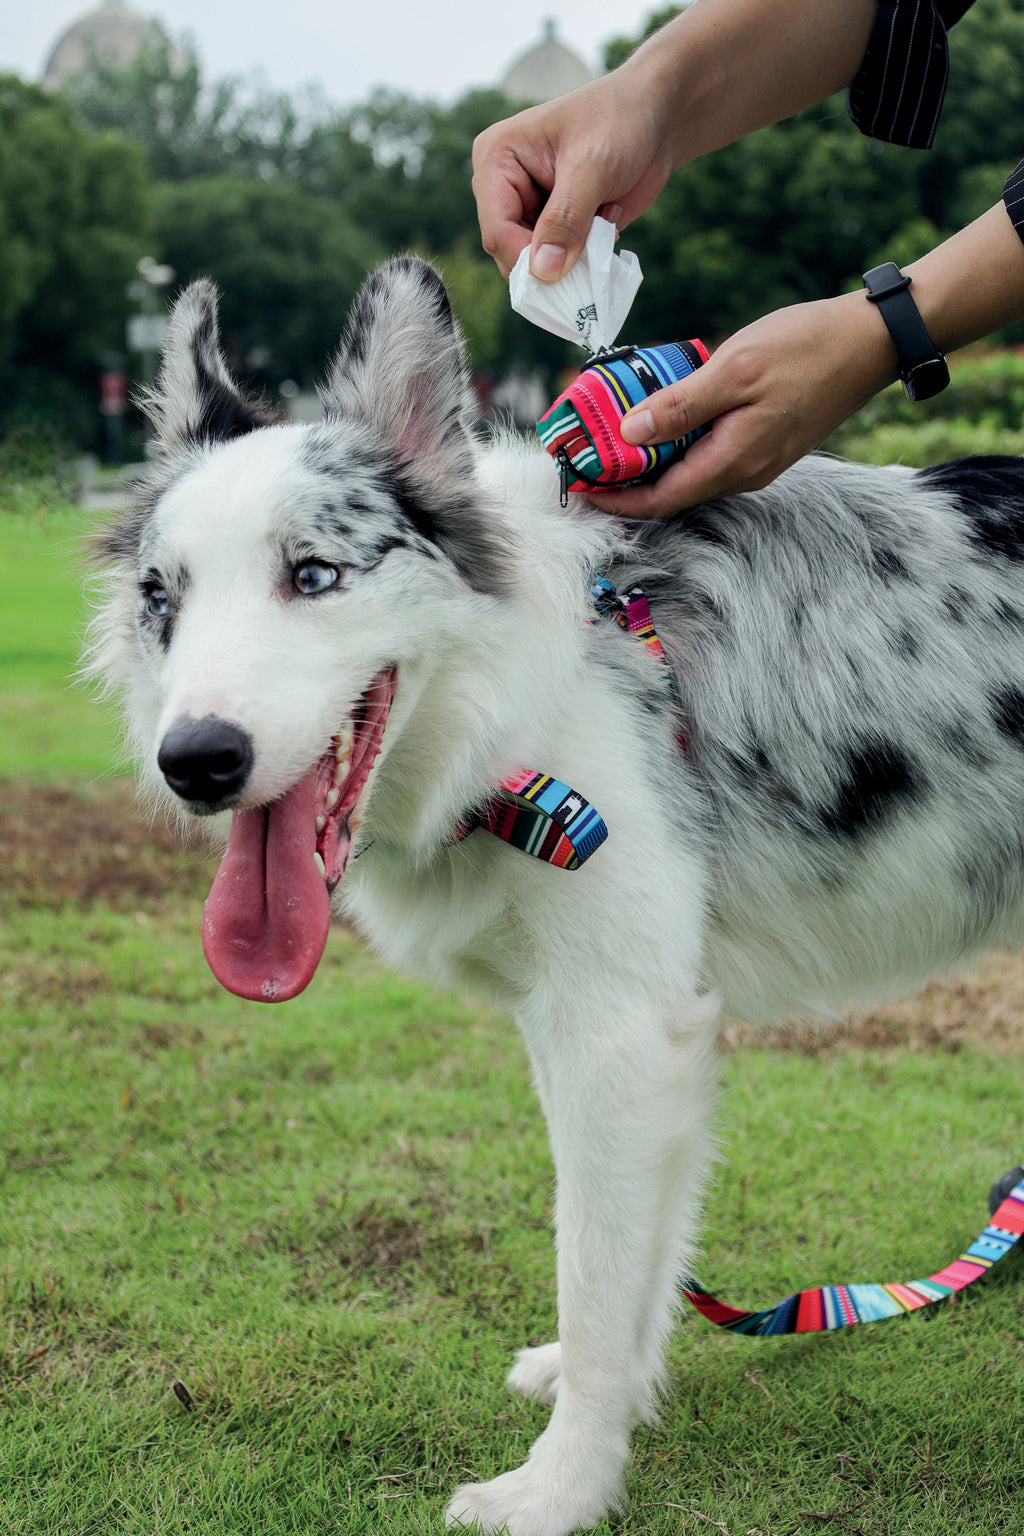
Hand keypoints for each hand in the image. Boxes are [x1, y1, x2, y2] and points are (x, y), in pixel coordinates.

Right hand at [471, 72, 675, 280]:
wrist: (657, 116)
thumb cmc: (620, 120)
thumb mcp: (592, 166)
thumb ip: (566, 220)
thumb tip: (543, 272)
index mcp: (498, 159)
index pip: (497, 227)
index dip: (525, 257)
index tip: (564, 272)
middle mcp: (505, 188)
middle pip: (509, 251)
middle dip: (546, 267)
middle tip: (587, 264)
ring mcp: (530, 209)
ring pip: (533, 264)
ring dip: (568, 266)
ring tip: (599, 237)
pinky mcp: (554, 226)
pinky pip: (558, 264)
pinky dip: (581, 264)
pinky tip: (603, 235)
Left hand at [588, 293, 897, 516]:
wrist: (870, 341)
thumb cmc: (806, 348)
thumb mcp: (734, 370)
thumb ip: (680, 406)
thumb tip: (629, 433)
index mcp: (733, 462)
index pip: (660, 501)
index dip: (615, 499)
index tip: (578, 487)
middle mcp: (744, 473)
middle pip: (671, 494)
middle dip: (625, 484)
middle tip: (584, 460)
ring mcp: (757, 461)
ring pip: (689, 475)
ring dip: (649, 464)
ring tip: (610, 438)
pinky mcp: (764, 443)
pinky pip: (708, 456)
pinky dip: (676, 446)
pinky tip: (659, 419)